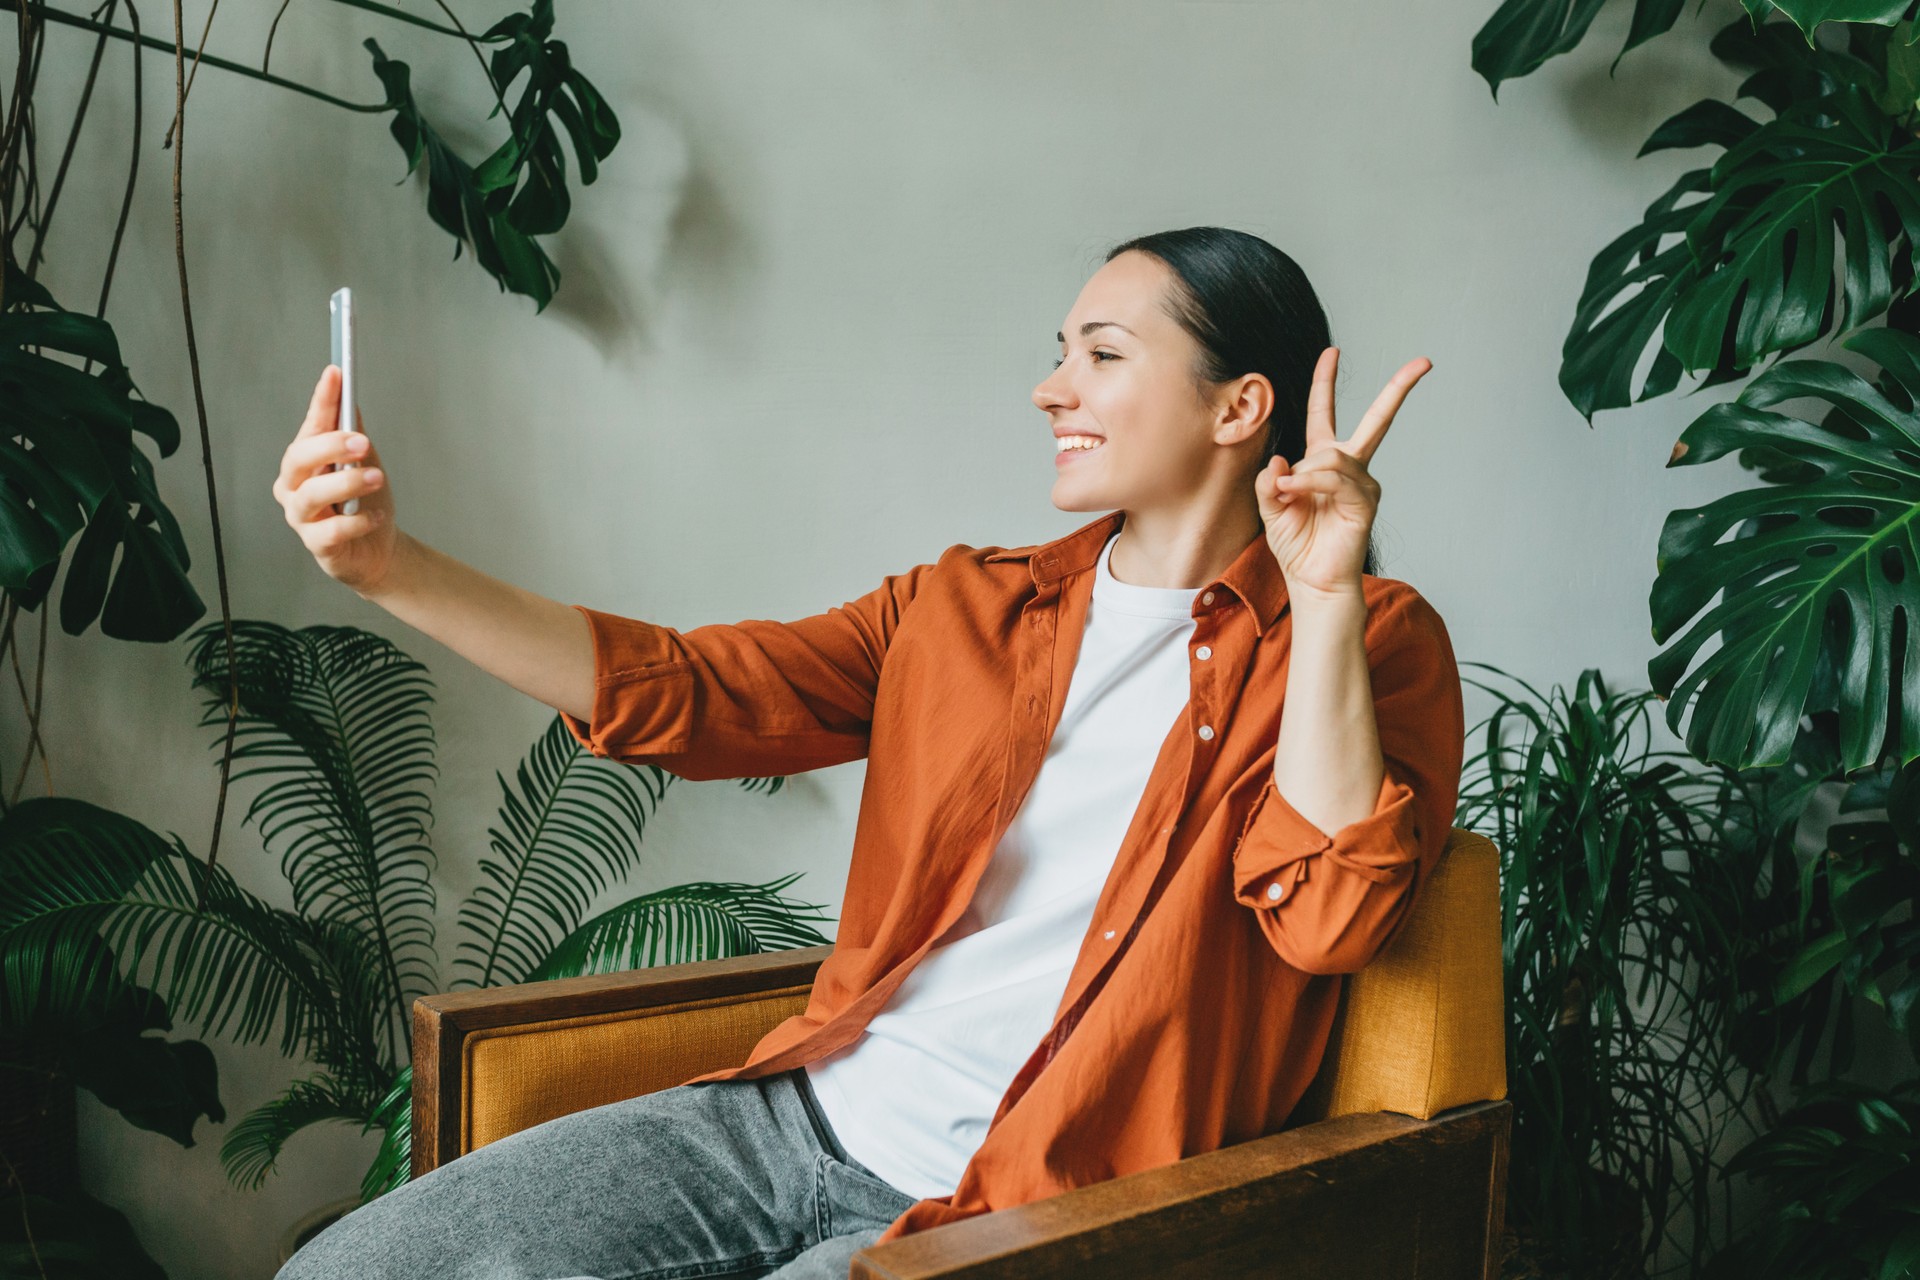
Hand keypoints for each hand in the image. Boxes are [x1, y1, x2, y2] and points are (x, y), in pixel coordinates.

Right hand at [272, 365, 398, 594]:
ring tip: (376, 477)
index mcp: (304, 461)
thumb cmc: (363, 502)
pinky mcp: (317, 545)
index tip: (336, 373)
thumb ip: (352, 432)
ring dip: (347, 482)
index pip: (310, 425)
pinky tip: (375, 515)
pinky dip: (356, 521)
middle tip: (362, 442)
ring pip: (312, 494)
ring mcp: (302, 517)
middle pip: (299, 459)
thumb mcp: (363, 462)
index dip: (322, 399)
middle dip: (330, 446)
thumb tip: (348, 396)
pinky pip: (332, 531)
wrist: (377, 550)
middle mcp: (294, 486)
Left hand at [1254, 346, 1430, 598]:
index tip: (1333, 351)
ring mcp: (1362, 484)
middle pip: (1377, 420)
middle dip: (1399, 389)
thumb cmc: (1296, 545)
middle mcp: (1348, 468)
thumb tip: (1281, 459)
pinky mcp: (1366, 502)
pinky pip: (1335, 478)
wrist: (1312, 580)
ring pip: (1332, 457)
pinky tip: (1295, 493)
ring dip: (1303, 473)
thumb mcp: (1271, 506)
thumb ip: (1270, 480)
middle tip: (1424, 362)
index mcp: (1323, 461)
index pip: (1325, 413)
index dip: (1326, 382)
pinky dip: (1310, 482)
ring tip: (1287, 493)